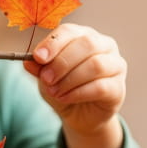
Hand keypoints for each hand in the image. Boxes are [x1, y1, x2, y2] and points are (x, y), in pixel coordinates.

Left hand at [25, 24, 125, 147]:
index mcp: (84, 36)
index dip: (54, 43)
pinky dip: (78, 93)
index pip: (70, 31)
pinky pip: (100, 86)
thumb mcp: (47, 78)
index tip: (38, 57)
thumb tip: (28, 61)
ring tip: (54, 92)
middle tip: (46, 79)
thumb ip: (39, 68)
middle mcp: (104, 46)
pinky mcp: (118, 88)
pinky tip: (65, 98)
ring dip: (70, 79)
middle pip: (87, 44)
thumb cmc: (65, 89)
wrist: (80, 116)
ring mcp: (116, 65)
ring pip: (95, 65)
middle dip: (62, 62)